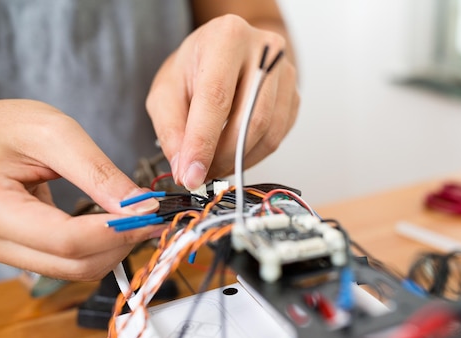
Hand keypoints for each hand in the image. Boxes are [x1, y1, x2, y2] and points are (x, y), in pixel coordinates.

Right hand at [0, 99, 162, 280]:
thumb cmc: (1, 126)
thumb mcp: (52, 134)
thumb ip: (98, 172)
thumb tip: (142, 207)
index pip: (68, 240)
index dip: (118, 231)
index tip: (153, 216)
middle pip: (75, 264)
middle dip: (122, 242)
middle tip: (152, 216)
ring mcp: (6, 251)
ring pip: (74, 269)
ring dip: (113, 248)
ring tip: (136, 216)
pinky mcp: (21, 251)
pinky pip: (66, 261)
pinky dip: (98, 246)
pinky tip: (114, 222)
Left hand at [146, 14, 299, 190]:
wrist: (226, 52)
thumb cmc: (195, 67)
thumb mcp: (166, 91)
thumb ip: (172, 129)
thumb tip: (185, 171)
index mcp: (227, 37)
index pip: (216, 98)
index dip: (203, 142)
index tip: (191, 176)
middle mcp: (264, 51)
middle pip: (250, 119)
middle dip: (222, 157)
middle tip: (200, 176)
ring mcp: (285, 74)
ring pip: (268, 133)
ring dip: (238, 160)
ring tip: (214, 165)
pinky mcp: (294, 96)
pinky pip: (277, 138)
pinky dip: (252, 155)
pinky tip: (233, 153)